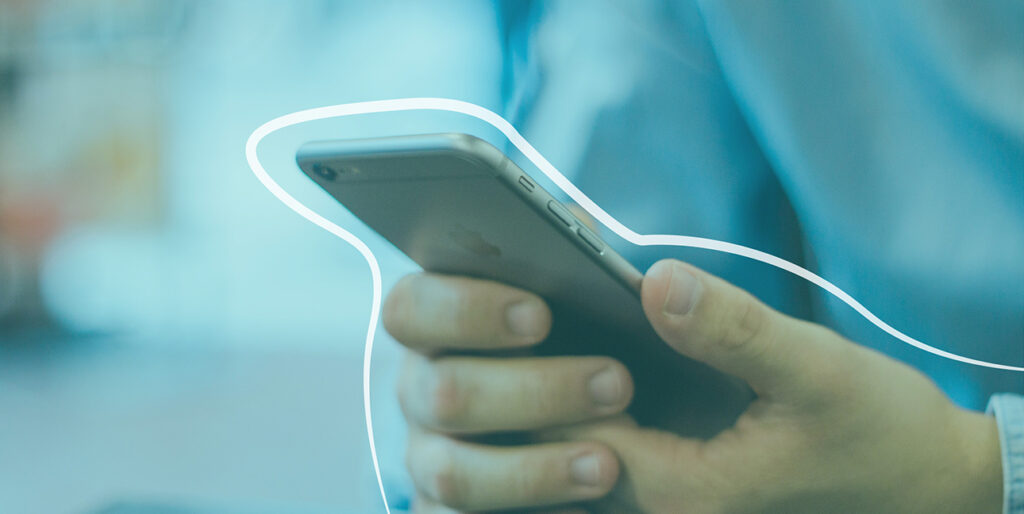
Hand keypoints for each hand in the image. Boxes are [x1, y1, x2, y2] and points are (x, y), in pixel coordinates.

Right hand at [384, 273, 632, 511]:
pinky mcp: (449, 513)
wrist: (617, 414)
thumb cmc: (592, 336)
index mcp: (438, 323)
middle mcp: (423, 390)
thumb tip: (667, 285)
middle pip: (440, 393)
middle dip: (532, 392)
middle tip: (616, 383)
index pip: (412, 308)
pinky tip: (585, 511)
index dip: (465, 310)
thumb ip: (621, 278)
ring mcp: (431, 459)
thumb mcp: (602, 297)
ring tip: (608, 465)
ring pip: (453, 475)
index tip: (541, 316)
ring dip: (531, 471)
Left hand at [552, 259, 1003, 512]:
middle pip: (560, 447)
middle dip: (540, 376)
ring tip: (557, 316)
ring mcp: (673, 502)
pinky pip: (615, 445)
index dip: (543, 365)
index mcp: (681, 493)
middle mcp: (663, 509)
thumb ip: (732, 330)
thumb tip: (655, 281)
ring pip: (582, 449)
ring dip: (564, 390)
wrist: (925, 481)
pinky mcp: (685, 484)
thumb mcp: (812, 370)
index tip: (532, 298)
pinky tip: (602, 349)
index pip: (565, 436)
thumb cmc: (879, 432)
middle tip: (529, 300)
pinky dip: (597, 400)